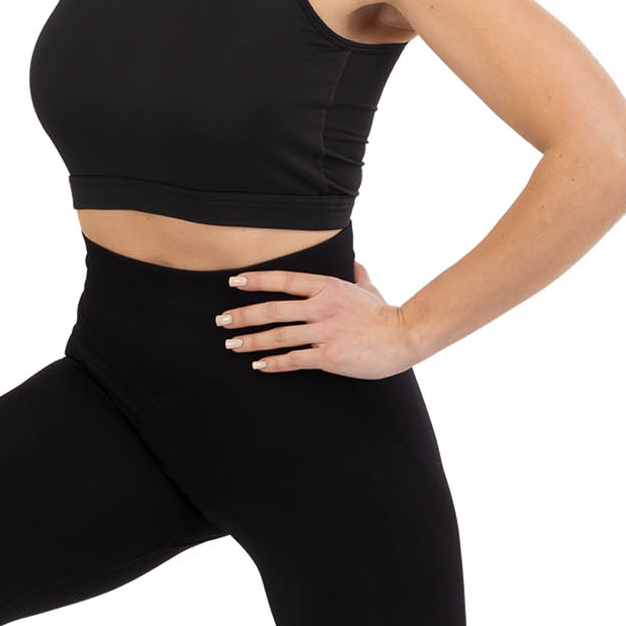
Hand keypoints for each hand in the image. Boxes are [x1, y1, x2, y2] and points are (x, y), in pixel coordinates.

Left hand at [213, 257, 416, 380]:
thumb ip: (357, 274)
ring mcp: (325, 331)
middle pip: (273, 309)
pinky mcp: (329, 356)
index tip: (233, 282)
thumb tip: (355, 262)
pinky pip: (294, 360)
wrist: (404, 337)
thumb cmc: (384, 313)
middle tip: (221, 320)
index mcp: (327, 286)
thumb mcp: (368, 287)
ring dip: (251, 340)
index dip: (256, 281)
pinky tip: (258, 364)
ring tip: (231, 343)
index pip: (284, 280)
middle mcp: (322, 307)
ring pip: (278, 335)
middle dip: (243, 315)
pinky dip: (273, 363)